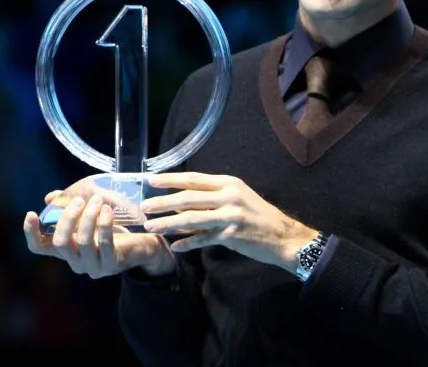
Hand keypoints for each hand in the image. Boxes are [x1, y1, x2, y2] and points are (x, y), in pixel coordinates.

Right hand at [23, 190, 174, 278]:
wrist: (141, 247)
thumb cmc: (112, 231)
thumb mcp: (89, 219)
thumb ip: (70, 208)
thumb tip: (50, 197)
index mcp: (66, 250)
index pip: (39, 247)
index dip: (31, 232)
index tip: (31, 213)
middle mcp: (75, 261)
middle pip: (60, 242)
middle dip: (68, 218)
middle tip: (81, 200)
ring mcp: (92, 266)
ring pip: (82, 242)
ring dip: (89, 218)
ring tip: (97, 201)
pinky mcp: (111, 264)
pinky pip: (104, 244)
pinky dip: (104, 225)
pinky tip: (107, 211)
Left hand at [140, 172, 317, 273]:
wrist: (283, 236)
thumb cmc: (259, 216)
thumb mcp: (239, 199)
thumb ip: (213, 197)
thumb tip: (183, 200)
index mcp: (230, 184)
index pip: (195, 179)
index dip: (171, 180)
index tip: (151, 180)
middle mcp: (230, 196)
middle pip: (189, 197)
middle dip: (164, 202)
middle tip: (144, 207)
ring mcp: (231, 216)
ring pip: (192, 218)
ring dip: (169, 223)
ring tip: (152, 227)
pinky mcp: (232, 235)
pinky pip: (203, 238)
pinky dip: (188, 243)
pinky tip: (175, 247)